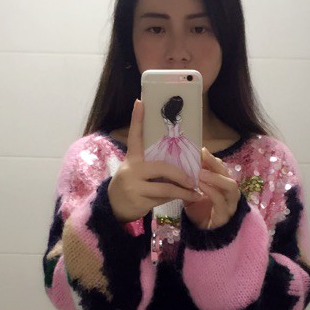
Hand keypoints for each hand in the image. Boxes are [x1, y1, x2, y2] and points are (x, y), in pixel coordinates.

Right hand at [108, 100, 201, 222]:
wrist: (113, 207)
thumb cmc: (131, 186)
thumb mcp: (135, 171)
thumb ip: (151, 165)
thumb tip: (178, 160)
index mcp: (131, 159)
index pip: (135, 136)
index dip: (137, 119)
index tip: (140, 102)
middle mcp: (132, 170)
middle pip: (162, 167)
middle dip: (180, 174)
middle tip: (193, 178)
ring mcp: (134, 186)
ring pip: (166, 187)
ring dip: (184, 191)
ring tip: (196, 192)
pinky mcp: (139, 201)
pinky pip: (163, 199)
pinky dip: (176, 198)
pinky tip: (186, 198)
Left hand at [184, 148, 240, 228]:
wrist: (202, 235)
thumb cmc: (200, 212)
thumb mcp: (193, 194)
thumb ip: (192, 181)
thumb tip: (182, 164)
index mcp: (224, 186)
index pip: (222, 169)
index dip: (212, 160)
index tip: (200, 150)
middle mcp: (230, 193)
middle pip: (227, 174)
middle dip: (215, 164)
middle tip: (202, 155)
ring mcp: (230, 204)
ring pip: (230, 186)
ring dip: (215, 177)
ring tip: (200, 172)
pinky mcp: (225, 215)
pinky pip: (220, 200)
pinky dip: (211, 191)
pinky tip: (200, 185)